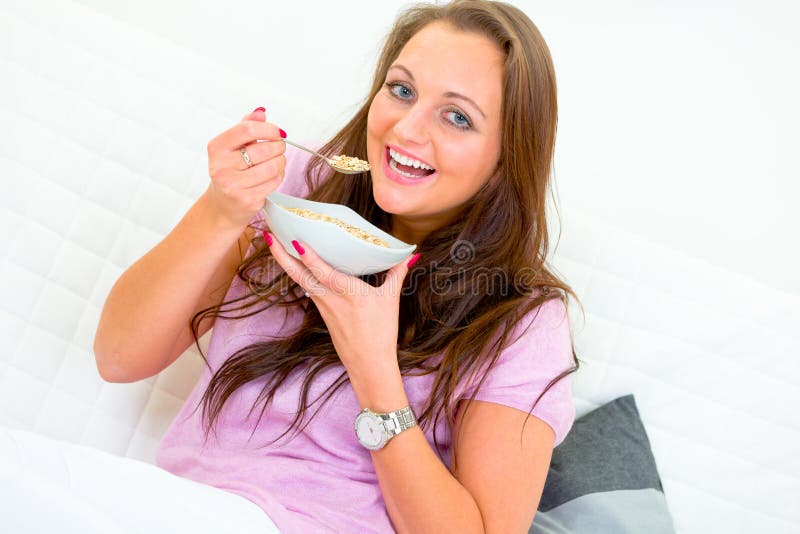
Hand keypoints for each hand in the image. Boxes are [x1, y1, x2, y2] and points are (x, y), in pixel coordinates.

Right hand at [205, 107, 286, 227]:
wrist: (223, 206)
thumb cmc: (230, 172)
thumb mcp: (232, 147)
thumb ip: (245, 127)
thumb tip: (261, 112)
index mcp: (217, 147)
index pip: (247, 130)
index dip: (268, 129)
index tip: (276, 132)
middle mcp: (222, 166)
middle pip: (264, 149)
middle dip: (278, 146)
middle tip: (279, 147)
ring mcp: (234, 185)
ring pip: (272, 166)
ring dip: (281, 162)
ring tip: (276, 161)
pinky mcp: (247, 199)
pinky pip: (274, 182)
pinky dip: (279, 176)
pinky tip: (272, 175)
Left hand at [264, 231, 420, 380]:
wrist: (369, 364)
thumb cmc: (381, 333)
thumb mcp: (390, 301)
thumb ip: (397, 274)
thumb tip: (410, 255)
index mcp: (349, 293)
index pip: (324, 273)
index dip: (309, 258)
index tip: (295, 241)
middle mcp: (330, 298)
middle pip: (300, 275)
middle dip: (282, 255)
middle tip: (267, 235)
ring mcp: (323, 306)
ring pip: (300, 281)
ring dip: (286, 262)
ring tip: (274, 243)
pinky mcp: (321, 312)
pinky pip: (307, 288)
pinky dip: (298, 274)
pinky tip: (294, 264)